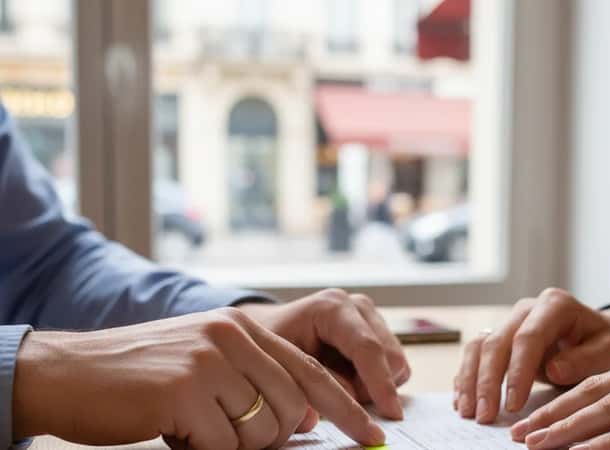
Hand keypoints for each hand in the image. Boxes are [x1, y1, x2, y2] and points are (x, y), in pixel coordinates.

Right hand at [12, 307, 384, 449]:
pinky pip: (222, 446)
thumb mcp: (207, 361)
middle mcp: (232, 336)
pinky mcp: (185, 391)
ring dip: (232, 444)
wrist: (73, 371)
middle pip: (294, 408)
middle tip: (229, 434)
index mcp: (243, 327)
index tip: (371, 434)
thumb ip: (256, 378)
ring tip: (194, 425)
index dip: (346, 407)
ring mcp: (209, 361)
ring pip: (262, 431)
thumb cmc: (142, 375)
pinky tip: (175, 430)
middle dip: (274, 437)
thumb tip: (306, 416)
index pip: (311, 372)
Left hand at [238, 289, 410, 419]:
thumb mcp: (280, 366)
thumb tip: (336, 414)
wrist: (274, 328)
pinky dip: (377, 382)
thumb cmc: (273, 344)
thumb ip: (307, 388)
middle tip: (339, 401)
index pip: (367, 347)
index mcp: (332, 308)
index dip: (380, 383)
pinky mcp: (380, 330)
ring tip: (340, 386)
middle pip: (390, 357)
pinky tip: (350, 379)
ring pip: (396, 364)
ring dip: (374, 386)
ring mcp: (372, 316)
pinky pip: (395, 366)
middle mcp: (358, 306)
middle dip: (373, 388)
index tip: (391, 414)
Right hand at [454, 288, 609, 423]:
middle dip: (487, 381)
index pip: (528, 338)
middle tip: (485, 416)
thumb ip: (585, 360)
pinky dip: (467, 377)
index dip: (517, 371)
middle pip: (497, 342)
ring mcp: (510, 321)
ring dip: (470, 380)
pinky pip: (475, 354)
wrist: (602, 336)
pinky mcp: (500, 337)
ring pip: (479, 346)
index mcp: (554, 305)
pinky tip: (462, 400)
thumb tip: (554, 369)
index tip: (514, 404)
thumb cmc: (608, 344)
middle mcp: (526, 309)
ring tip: (467, 412)